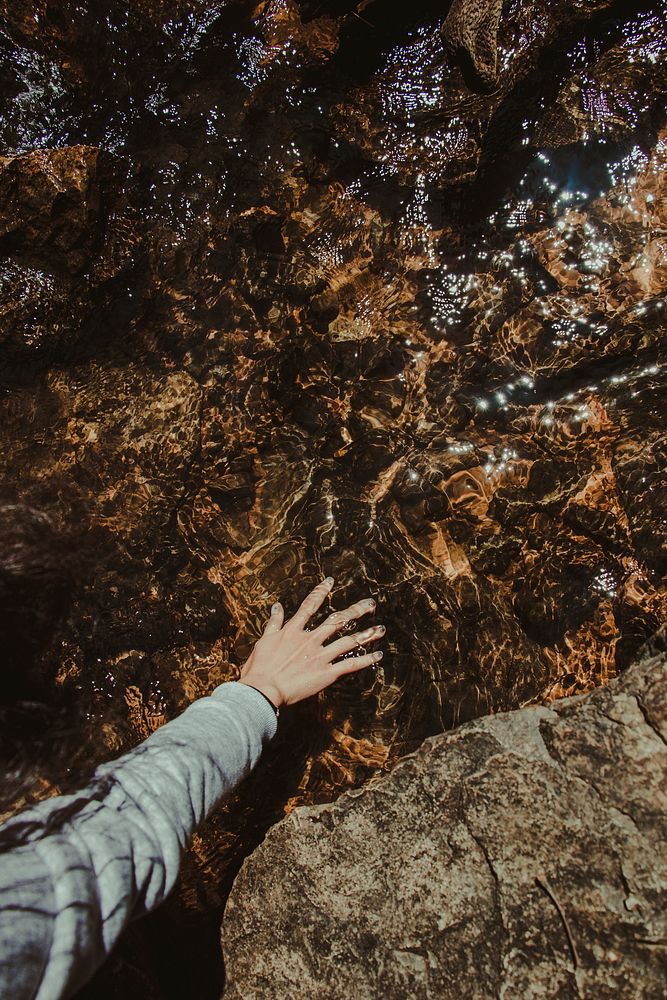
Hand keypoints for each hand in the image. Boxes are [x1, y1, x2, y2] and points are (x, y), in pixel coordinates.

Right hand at [238, 578, 383, 708]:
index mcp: (293, 631)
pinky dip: (365, 660)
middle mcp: (310, 639)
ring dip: (366, 634)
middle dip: (356, 611)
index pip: (310, 606)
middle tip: (370, 604)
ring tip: (381, 629)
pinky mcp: (326, 673)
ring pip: (348, 641)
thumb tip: (276, 606)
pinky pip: (350, 664)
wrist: (263, 690)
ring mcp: (320, 656)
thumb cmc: (259, 668)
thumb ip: (274, 622)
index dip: (320, 592)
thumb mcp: (264, 640)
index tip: (330, 582)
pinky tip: (378, 655)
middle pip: (337, 621)